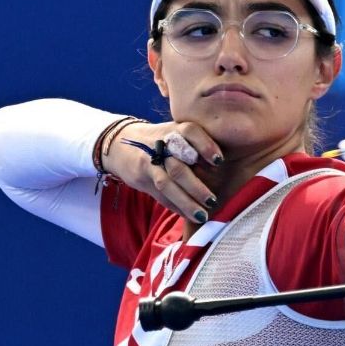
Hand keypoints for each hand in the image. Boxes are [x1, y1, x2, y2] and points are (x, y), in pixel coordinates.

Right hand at [101, 121, 223, 223]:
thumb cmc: (163, 138)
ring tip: (202, 215)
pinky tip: (189, 216)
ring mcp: (149, 163)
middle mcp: (160, 145)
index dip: (205, 146)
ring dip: (185, 202)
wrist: (122, 143)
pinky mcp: (142, 179)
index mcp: (175, 129)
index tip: (219, 161)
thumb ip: (197, 144)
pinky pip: (160, 196)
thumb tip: (222, 166)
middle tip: (213, 201)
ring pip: (166, 185)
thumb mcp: (178, 132)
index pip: (190, 132)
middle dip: (196, 187)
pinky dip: (176, 207)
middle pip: (177, 167)